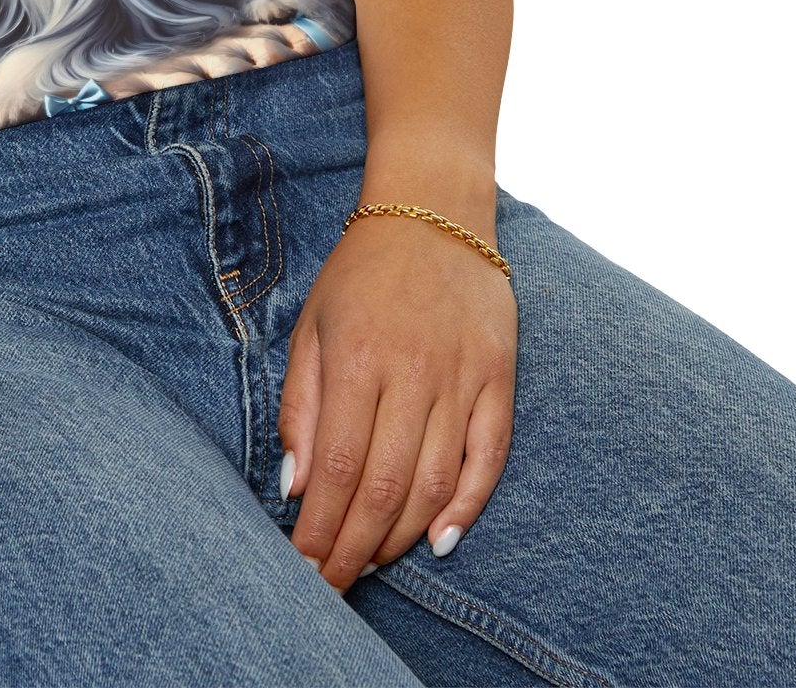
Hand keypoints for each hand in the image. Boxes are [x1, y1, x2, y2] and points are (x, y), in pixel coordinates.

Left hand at [278, 203, 517, 590]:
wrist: (433, 211)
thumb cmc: (361, 273)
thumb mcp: (312, 325)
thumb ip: (301, 406)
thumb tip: (295, 485)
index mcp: (358, 358)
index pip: (338, 466)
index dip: (321, 527)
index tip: (304, 566)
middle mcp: (413, 372)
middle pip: (385, 486)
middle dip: (355, 547)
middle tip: (333, 585)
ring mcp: (462, 377)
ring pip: (435, 482)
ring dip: (401, 535)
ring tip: (372, 563)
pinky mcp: (499, 378)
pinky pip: (489, 457)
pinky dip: (467, 506)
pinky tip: (440, 540)